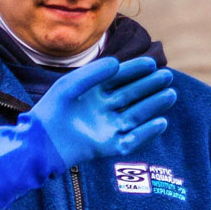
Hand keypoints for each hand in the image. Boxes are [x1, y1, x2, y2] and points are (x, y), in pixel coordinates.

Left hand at [28, 54, 178, 167]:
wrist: (40, 142)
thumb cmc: (51, 111)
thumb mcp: (71, 85)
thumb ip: (93, 73)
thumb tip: (117, 63)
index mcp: (95, 93)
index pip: (121, 79)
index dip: (136, 70)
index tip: (151, 63)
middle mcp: (104, 109)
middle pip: (133, 95)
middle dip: (150, 86)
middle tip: (166, 77)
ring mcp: (107, 127)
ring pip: (136, 115)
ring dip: (153, 106)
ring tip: (170, 94)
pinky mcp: (108, 146)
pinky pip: (131, 140)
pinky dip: (146, 133)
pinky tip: (160, 122)